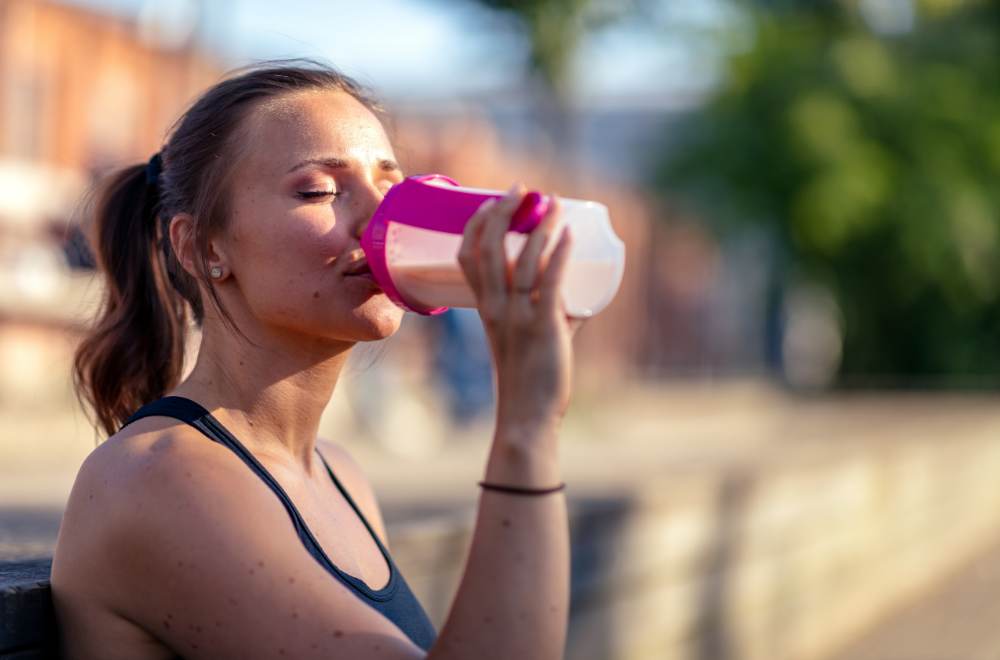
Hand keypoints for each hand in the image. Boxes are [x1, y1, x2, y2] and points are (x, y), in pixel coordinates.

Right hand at [458, 184, 577, 441]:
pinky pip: (549, 283)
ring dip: (538, 226)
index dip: (475, 224)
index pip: (466, 257)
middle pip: (488, 248)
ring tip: (554, 203)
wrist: (527, 416)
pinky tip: (568, 235)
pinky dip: (558, 255)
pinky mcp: (543, 327)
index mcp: (484, 308)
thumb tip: (579, 298)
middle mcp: (495, 308)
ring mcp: (517, 317)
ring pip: (521, 260)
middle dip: (502, 212)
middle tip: (522, 190)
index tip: (492, 200)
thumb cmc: (528, 380)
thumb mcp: (527, 338)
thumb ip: (552, 315)